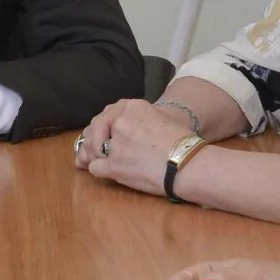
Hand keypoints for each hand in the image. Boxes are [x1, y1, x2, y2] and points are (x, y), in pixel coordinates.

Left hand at [77, 99, 199, 196]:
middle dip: (93, 140)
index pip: (106, 113)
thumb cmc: (183, 143)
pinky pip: (94, 167)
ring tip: (103, 162)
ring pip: (91, 148)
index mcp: (132, 107)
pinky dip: (99, 171)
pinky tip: (109, 173)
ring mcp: (116, 143)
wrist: (188, 163)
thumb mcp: (160, 119)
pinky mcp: (114, 164)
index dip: (102, 126)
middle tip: (97, 151)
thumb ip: (138, 121)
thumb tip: (125, 132)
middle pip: (95, 128)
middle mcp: (121, 121)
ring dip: (94, 155)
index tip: (104, 135)